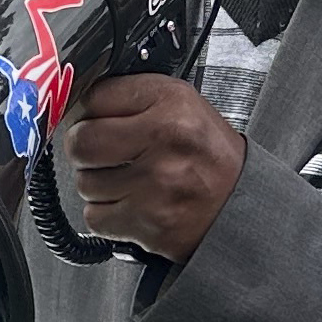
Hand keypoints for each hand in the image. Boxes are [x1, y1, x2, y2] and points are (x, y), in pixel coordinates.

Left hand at [60, 74, 247, 263]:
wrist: (243, 205)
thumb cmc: (210, 157)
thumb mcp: (184, 107)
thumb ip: (134, 98)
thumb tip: (79, 103)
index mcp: (172, 104)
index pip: (95, 98)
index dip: (90, 112)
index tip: (97, 120)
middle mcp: (164, 141)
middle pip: (80, 142)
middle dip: (85, 150)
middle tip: (103, 153)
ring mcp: (155, 185)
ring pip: (84, 183)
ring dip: (99, 185)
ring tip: (128, 181)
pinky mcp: (148, 223)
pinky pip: (95, 217)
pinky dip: (107, 215)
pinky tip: (130, 204)